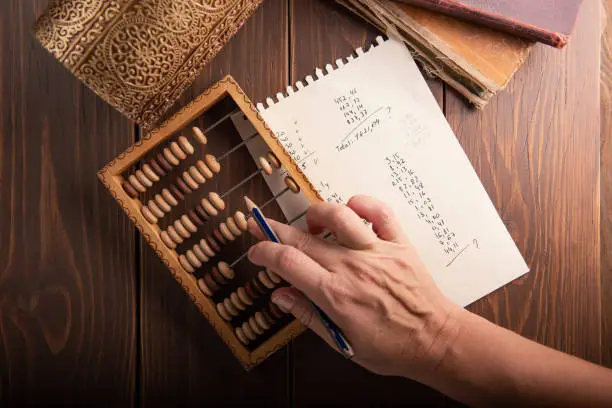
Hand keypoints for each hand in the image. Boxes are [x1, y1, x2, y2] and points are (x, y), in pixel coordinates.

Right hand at [247, 195, 462, 379]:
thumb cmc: (390, 347)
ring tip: (311, 225)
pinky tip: (351, 209)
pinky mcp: (398, 243)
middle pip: (303, 238)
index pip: (287, 261)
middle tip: (261, 225)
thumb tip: (279, 295)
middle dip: (275, 229)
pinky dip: (362, 203)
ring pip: (338, 215)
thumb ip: (308, 315)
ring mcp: (377, 251)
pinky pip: (379, 211)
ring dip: (316, 214)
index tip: (256, 251)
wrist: (435, 341)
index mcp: (335, 294)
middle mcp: (352, 267)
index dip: (264, 251)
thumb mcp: (343, 343)